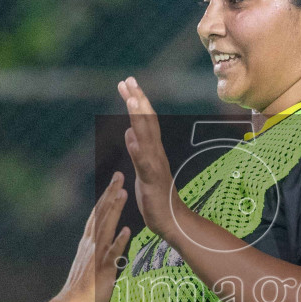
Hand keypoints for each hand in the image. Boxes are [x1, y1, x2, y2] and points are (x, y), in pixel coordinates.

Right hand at [56, 171, 130, 301]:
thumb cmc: (83, 288)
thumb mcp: (92, 262)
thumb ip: (100, 249)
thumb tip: (111, 239)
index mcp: (89, 242)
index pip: (98, 214)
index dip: (106, 197)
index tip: (114, 182)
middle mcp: (91, 244)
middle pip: (102, 214)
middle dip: (110, 194)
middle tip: (119, 175)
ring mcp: (96, 255)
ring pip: (106, 228)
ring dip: (114, 210)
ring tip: (123, 193)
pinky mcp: (102, 269)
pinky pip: (112, 253)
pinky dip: (119, 241)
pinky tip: (127, 230)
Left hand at [118, 77, 183, 236]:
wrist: (173, 222)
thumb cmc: (157, 197)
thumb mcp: (142, 170)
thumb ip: (137, 150)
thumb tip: (129, 131)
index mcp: (153, 151)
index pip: (144, 121)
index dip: (137, 101)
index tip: (128, 83)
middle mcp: (156, 154)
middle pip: (147, 122)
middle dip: (138, 100)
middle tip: (129, 80)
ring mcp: (155, 166)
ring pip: (147, 137)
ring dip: (140, 118)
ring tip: (132, 99)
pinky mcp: (152, 181)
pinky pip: (145, 162)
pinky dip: (139, 148)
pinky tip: (132, 136)